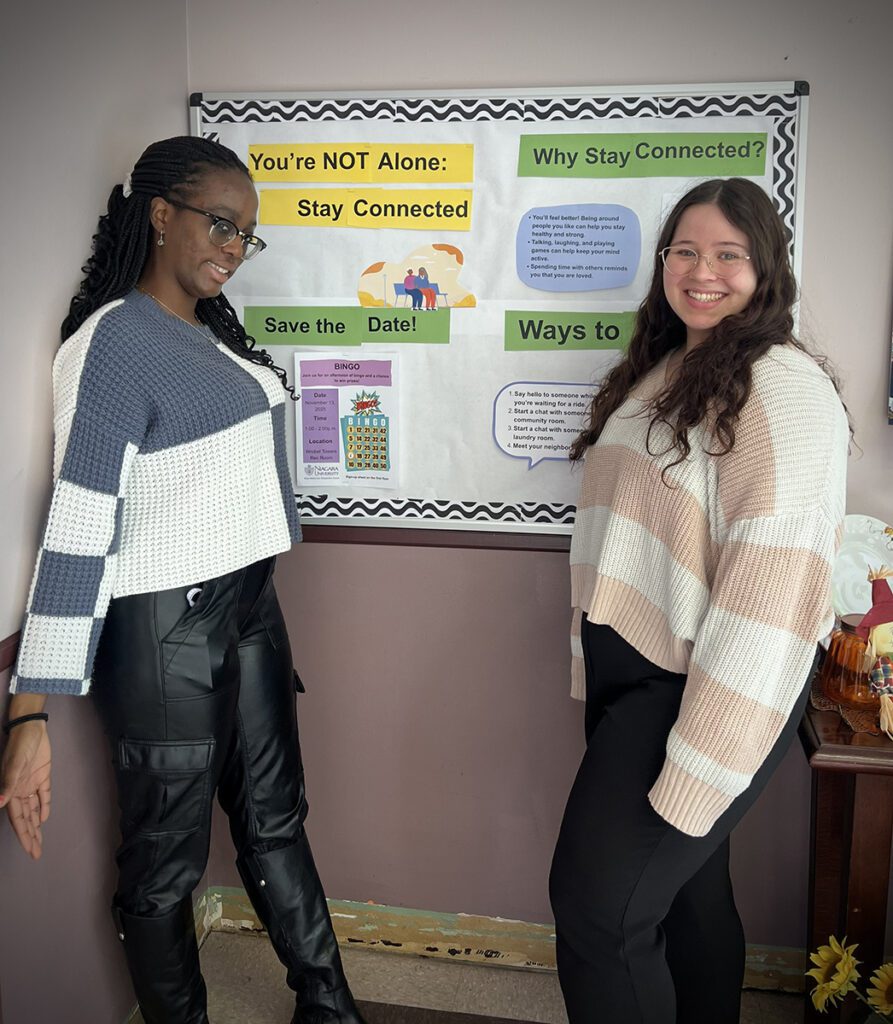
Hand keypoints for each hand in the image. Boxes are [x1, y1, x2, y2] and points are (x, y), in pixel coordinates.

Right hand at [0, 723, 51, 858]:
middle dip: (30, 837)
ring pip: (34, 810)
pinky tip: (44, 818)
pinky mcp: (42, 776)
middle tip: (36, 854)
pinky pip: (43, 795)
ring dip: (36, 825)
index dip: (24, 835)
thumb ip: (8, 783)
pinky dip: (44, 806)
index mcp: (13, 791)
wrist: (31, 728)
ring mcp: (32, 784)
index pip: (19, 819)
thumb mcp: (14, 764)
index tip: (29, 850)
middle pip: (26, 819)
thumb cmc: (21, 746)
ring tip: (39, 841)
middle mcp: (21, 791)